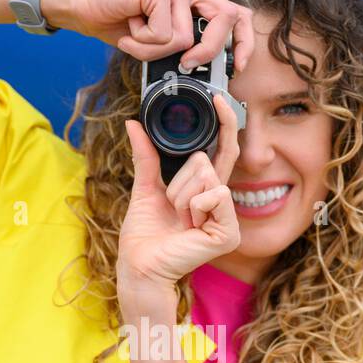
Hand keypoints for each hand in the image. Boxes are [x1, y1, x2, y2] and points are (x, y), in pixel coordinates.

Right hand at [43, 0, 254, 72]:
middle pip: (224, 19)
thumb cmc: (121, 25)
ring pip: (185, 37)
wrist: (84, 9)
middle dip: (207, 51)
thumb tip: (206, 68)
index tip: (238, 66)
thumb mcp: (160, 42)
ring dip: (155, 50)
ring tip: (136, 35)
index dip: (243, 41)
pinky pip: (163, 34)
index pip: (235, 14)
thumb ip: (185, 47)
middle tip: (184, 63)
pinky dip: (142, 42)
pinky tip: (129, 26)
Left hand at [116, 93, 241, 300]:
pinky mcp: (229, 232)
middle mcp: (219, 200)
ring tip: (179, 220)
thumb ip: (146, 156)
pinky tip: (190, 228)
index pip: (222, 150)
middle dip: (178, 183)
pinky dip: (194, 208)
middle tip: (173, 209)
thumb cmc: (144, 234)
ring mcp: (227, 218)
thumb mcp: (145, 187)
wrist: (140, 263)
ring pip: (207, 177)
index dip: (224, 124)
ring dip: (182, 197)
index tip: (219, 98)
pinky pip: (215, 196)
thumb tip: (133, 124)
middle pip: (204, 162)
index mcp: (204, 190)